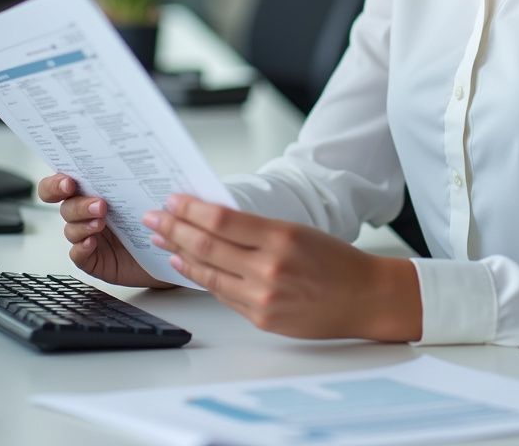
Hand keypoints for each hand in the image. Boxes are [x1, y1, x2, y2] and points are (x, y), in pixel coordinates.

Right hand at [37, 173, 173, 288]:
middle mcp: (87, 213)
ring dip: (83, 224)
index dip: (57, 182)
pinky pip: (77, 254)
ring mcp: (88, 235)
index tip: (68, 181)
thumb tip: (144, 154)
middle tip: (99, 204)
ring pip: (71, 228)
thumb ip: (141, 174)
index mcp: (96, 191)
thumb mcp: (150, 191)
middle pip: (66, 205)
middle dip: (78, 204)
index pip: (63, 183)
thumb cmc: (155, 215)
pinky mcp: (92, 258)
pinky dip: (81, 248)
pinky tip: (91, 243)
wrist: (165, 248)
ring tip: (101, 222)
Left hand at [143, 195, 421, 340]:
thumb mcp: (299, 231)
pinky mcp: (261, 318)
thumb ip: (258, 229)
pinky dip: (201, 278)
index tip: (173, 200)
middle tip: (154, 217)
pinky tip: (187, 266)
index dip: (192, 210)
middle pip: (207, 246)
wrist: (365, 297)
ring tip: (161, 239)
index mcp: (281, 238)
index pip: (223, 221)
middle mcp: (270, 269)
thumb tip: (214, 220)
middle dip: (174, 229)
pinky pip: (223, 295)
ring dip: (179, 254)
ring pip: (208, 273)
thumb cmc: (336, 261)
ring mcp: (263, 297)